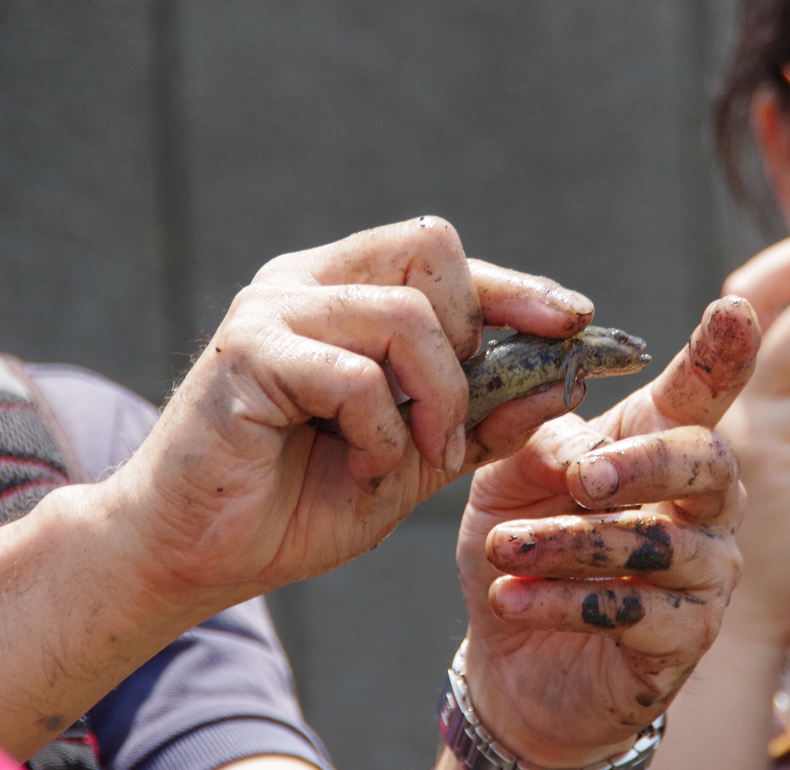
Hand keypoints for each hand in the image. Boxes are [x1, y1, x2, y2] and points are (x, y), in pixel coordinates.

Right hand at [110, 216, 594, 611]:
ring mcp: (272, 310)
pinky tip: (363, 468)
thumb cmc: (301, 500)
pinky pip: (356, 377)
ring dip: (436, 400)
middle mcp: (307, 283)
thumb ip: (481, 418)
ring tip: (418, 457)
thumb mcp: (416, 457)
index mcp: (343, 291)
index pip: (444, 254)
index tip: (575, 320)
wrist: (199, 554)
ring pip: (405, 317)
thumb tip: (562, 383)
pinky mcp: (245, 354)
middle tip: (453, 421)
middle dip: (472, 341)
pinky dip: (381, 434)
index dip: (516, 285)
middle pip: (431, 251)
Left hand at [452, 296, 757, 767]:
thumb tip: (570, 443)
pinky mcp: (685, 637)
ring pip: (659, 543)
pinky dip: (565, 600)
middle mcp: (702, 503)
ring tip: (503, 548)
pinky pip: (637, 610)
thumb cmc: (521, 546)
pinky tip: (510, 598)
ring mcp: (704, 571)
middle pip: (707, 461)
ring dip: (571, 543)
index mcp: (660, 446)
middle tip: (578, 476)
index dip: (722, 353)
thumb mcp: (505, 484)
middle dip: (643, 462)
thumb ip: (535, 445)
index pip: (701, 393)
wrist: (509, 655)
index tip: (735, 308)